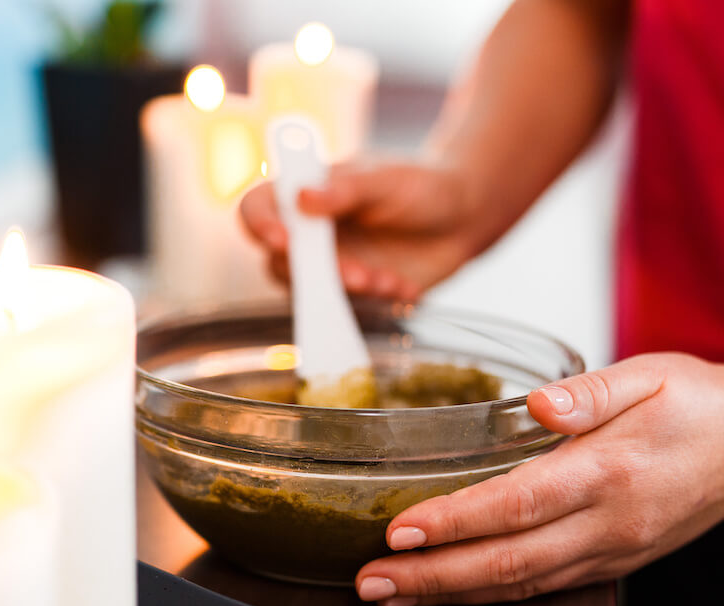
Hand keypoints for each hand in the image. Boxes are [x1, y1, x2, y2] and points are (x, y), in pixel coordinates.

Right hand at [238, 160, 480, 301]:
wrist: (465, 217)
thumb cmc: (422, 185)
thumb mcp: (386, 180)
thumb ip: (345, 190)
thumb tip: (303, 197)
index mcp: (306, 193)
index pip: (258, 207)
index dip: (260, 225)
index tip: (284, 240)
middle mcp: (309, 232)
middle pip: (279, 260)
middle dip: (317, 273)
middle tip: (359, 274)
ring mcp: (328, 264)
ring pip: (309, 291)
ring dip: (347, 291)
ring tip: (388, 280)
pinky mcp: (352, 292)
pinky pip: (346, 308)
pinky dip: (375, 300)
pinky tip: (404, 285)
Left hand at [354, 353, 723, 605]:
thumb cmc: (697, 402)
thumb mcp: (649, 374)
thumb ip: (590, 391)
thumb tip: (537, 405)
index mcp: (609, 471)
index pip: (517, 504)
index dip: (454, 522)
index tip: (398, 531)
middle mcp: (607, 523)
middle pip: (507, 561)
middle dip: (431, 577)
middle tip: (369, 581)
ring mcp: (610, 552)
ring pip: (519, 585)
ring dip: (450, 594)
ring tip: (390, 595)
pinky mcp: (611, 563)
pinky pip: (541, 587)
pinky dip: (489, 596)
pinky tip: (449, 593)